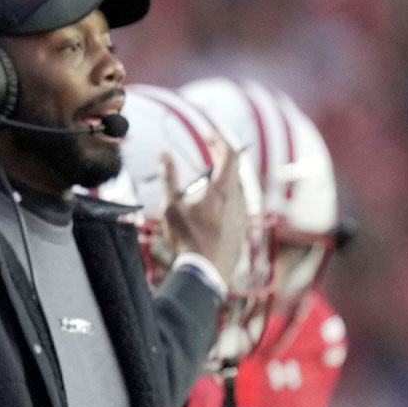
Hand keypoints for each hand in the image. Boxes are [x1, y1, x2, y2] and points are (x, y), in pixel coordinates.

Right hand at [160, 135, 247, 286]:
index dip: (219, 139)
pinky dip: (228, 191)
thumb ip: (168, 179)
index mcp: (222, 191)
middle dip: (222, 153)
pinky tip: (217, 199)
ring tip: (212, 170)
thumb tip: (164, 155)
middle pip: (235, 168)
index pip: (229, 154)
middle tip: (210, 144)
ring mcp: (242, 215)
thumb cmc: (187, 241)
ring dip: (225, 173)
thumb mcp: (171, 208)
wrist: (206, 274)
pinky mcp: (242, 229)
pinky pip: (238, 202)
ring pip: (238, 185)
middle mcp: (237, 200)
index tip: (207, 133)